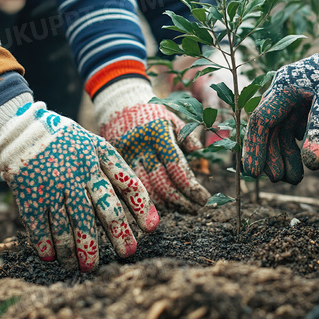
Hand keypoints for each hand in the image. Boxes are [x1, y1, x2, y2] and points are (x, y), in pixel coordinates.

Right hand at [0, 99, 158, 272]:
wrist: (20, 130)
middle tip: (127, 255)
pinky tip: (52, 257)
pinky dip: (46, 243)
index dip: (141, 207)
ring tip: (85, 267)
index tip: (151, 228)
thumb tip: (136, 199)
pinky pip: (39, 225)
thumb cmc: (65, 143)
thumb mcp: (93, 146)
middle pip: (103, 209)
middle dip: (117, 235)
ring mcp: (54, 184)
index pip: (127, 184)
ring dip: (79, 249)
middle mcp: (79, 172)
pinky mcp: (30, 194)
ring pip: (71, 224)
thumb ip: (114, 170)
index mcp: (98, 157)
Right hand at [95, 79, 209, 211]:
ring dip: (166, 206)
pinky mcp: (113, 168)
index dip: (192, 187)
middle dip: (182, 202)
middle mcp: (139, 148)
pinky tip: (163, 205)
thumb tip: (200, 156)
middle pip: (162, 184)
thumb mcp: (172, 119)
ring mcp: (124, 159)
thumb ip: (187, 137)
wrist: (117, 108)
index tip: (204, 199)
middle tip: (196, 210)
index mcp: (157, 133)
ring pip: (146, 193)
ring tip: (182, 209)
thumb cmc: (152, 115)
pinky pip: (131, 191)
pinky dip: (148, 202)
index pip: (176, 167)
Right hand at [243, 34, 318, 182]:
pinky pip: (292, 130)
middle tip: (279, 179)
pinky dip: (296, 148)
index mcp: (282, 87)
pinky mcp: (303, 106)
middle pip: (268, 130)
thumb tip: (312, 165)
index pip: (261, 121)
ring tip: (294, 179)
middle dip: (270, 156)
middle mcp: (281, 93)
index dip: (256, 148)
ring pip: (280, 133)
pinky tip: (302, 162)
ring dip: (284, 155)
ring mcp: (291, 100)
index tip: (255, 173)